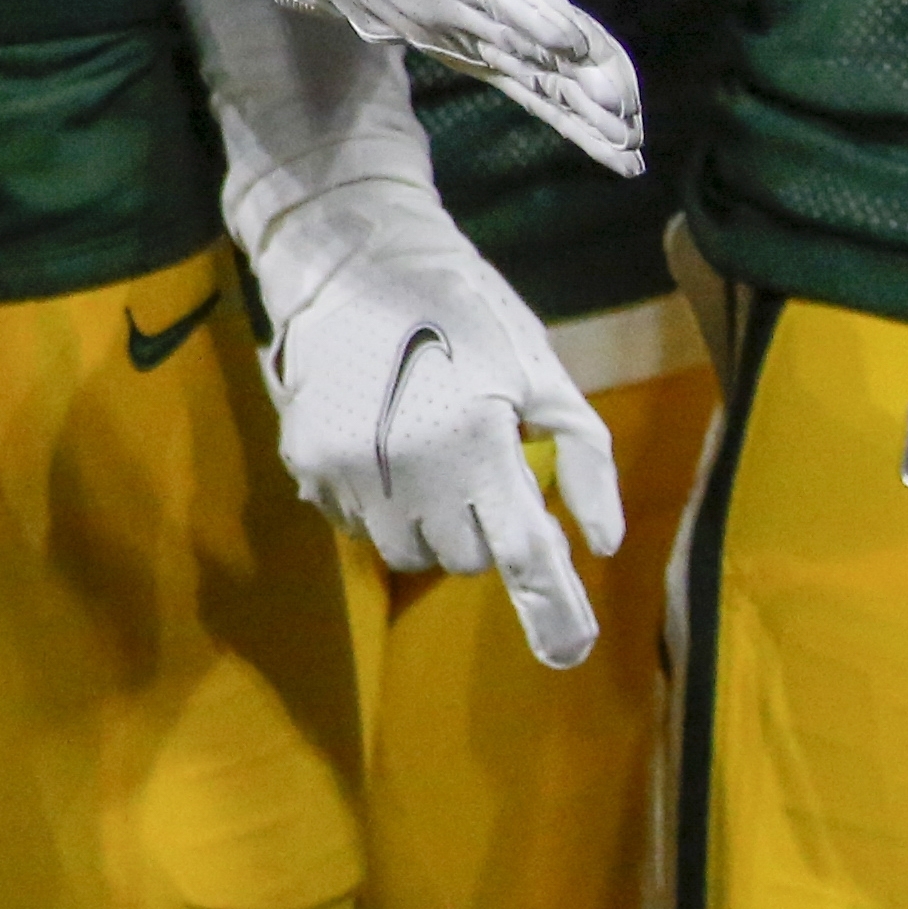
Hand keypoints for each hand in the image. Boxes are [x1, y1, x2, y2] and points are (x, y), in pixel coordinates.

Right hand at [180, 0, 643, 176]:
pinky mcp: (443, 34)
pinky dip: (554, 107)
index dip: (532, 12)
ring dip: (573, 112)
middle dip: (572, 82)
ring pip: (514, 73)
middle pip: (510, 46)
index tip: (578, 46)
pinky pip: (507, 76)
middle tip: (629, 118)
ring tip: (630, 152)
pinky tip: (601, 136)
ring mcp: (434, 24)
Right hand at [247, 173, 626, 663]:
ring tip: (435, 462)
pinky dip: (386, 509)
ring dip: (437, 527)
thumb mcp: (542, 368)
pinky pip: (359, 526)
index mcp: (474, 439)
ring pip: (410, 552)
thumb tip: (601, 542)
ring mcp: (348, 472)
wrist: (347, 256)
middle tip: (485, 468)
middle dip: (489, 529)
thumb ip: (581, 457)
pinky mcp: (306, 466)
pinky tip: (388, 450)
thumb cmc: (463, 306)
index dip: (553, 611)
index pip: (522, 553)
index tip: (572, 652)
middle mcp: (407, 468)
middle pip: (467, 558)